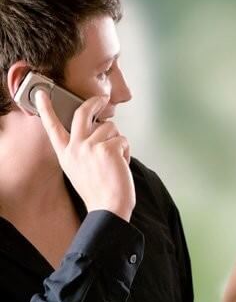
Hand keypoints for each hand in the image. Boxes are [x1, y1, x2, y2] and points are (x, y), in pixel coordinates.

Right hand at [36, 90, 135, 221]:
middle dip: (94, 102)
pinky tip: (122, 164)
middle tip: (102, 98)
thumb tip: (95, 130)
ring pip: (111, 127)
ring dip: (118, 141)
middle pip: (83, 114)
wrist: (108, 207)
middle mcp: (75, 147)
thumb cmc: (98, 191)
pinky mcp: (108, 148)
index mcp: (66, 153)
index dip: (46, 109)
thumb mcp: (78, 169)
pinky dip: (126, 151)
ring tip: (115, 160)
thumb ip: (81, 149)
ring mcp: (91, 146)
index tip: (42, 94)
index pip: (53, 127)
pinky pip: (122, 139)